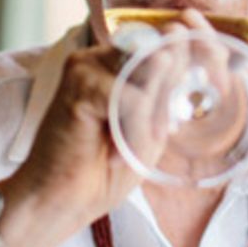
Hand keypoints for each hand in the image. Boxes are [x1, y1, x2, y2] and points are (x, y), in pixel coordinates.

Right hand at [0, 11, 223, 246]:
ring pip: (153, 74)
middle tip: (148, 139)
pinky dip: (134, 133)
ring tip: (129, 149)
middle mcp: (100, 56)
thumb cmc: (100, 171)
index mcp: (116, 63)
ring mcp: (87, 65)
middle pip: (164, 55)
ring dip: (150, 121)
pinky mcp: (81, 82)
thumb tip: (177, 57)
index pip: (167, 43)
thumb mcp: (148, 130)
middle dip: (167, 103)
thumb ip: (165, 95)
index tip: (182, 112)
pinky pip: (135, 100)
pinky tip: (114, 153)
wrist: (59, 203)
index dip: (189, 70)